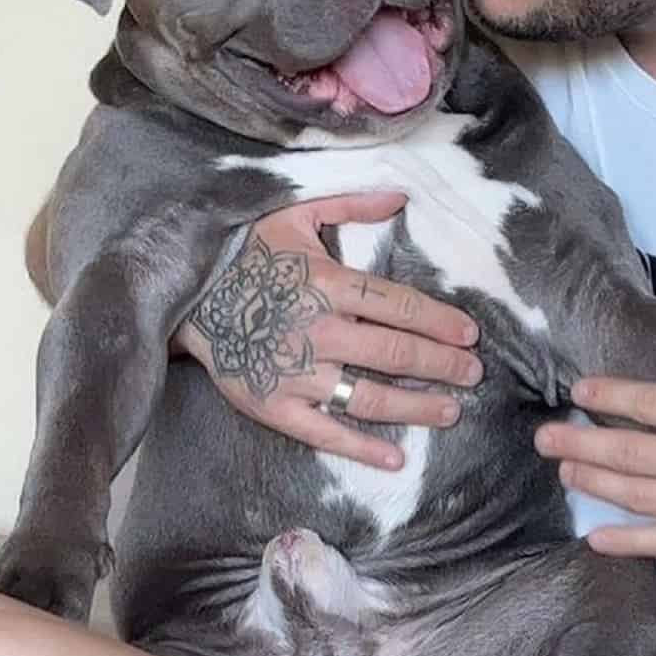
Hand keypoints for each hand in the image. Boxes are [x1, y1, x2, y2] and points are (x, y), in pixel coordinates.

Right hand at [172, 191, 482, 469]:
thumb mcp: (291, 215)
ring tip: (451, 411)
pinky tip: (396, 459)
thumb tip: (399, 197)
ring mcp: (297, 374)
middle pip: (395, 353)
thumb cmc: (243, 255)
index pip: (399, 306)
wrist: (181, 296)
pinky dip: (362, 449)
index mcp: (328, 284)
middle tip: (473, 374)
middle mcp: (319, 331)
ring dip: (417, 407)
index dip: (440, 322)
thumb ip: (348, 204)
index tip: (470, 335)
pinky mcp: (275, 407)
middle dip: (442, 366)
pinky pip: (325, 434)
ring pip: (370, 397)